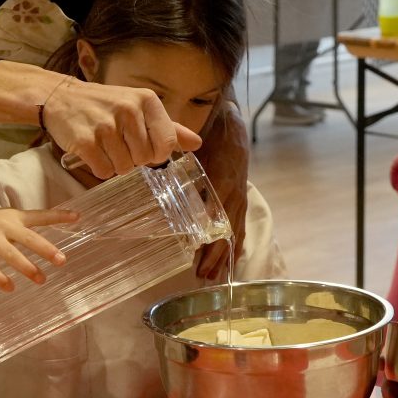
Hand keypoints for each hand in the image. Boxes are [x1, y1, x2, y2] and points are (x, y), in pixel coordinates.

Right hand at [0, 206, 79, 290]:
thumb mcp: (4, 219)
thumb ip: (22, 228)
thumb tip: (46, 243)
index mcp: (14, 216)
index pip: (40, 215)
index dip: (58, 216)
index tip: (77, 217)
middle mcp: (4, 226)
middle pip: (29, 238)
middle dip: (46, 249)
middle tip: (62, 260)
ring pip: (11, 254)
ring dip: (27, 267)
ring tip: (41, 280)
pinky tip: (10, 288)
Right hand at [41, 78, 201, 180]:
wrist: (61, 97)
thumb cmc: (105, 104)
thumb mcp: (139, 107)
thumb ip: (169, 127)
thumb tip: (197, 143)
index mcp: (146, 101)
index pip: (167, 144)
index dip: (157, 154)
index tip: (145, 149)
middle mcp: (128, 110)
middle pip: (145, 160)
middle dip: (133, 158)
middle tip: (118, 143)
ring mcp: (105, 126)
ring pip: (124, 168)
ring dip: (114, 164)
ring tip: (104, 145)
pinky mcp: (85, 141)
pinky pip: (103, 171)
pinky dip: (99, 168)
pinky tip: (92, 151)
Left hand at [193, 101, 247, 277]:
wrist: (230, 120)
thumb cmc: (211, 133)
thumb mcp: (195, 150)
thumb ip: (182, 167)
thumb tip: (158, 177)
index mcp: (223, 184)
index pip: (218, 222)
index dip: (210, 244)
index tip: (198, 261)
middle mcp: (234, 195)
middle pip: (227, 234)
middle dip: (216, 258)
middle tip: (203, 278)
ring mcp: (240, 197)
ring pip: (235, 233)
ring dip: (225, 256)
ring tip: (214, 276)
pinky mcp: (240, 197)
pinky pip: (240, 225)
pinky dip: (235, 244)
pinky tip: (230, 258)